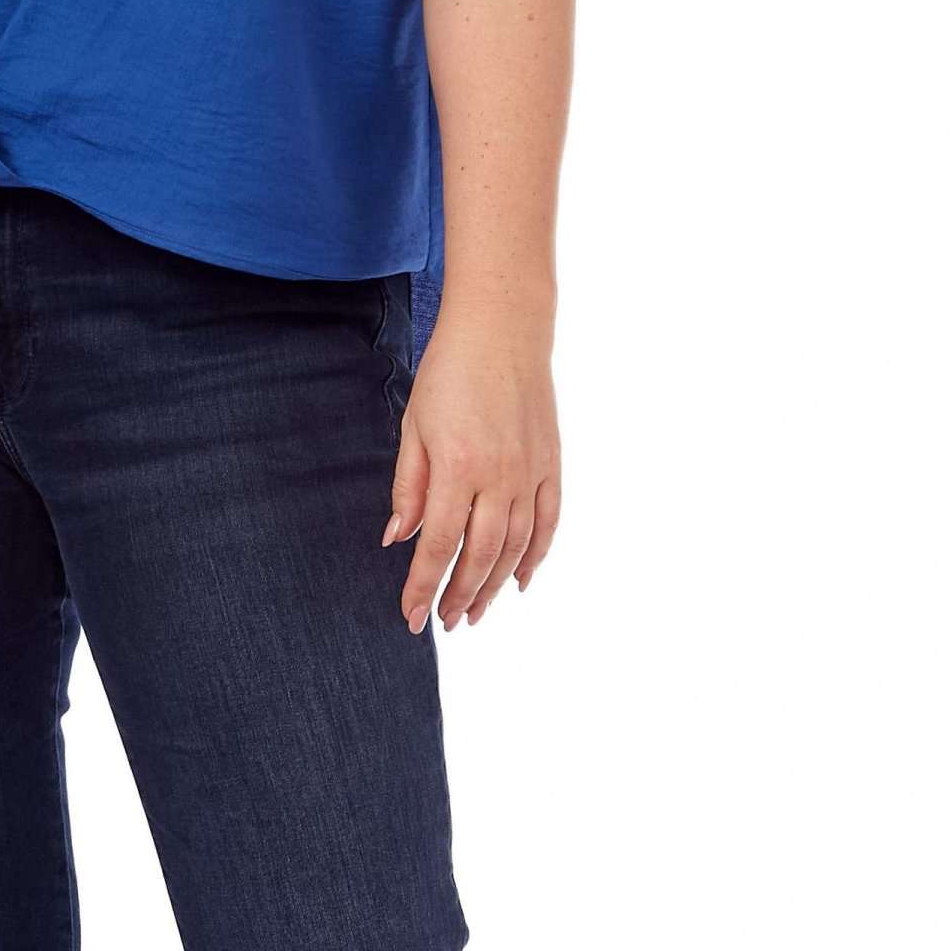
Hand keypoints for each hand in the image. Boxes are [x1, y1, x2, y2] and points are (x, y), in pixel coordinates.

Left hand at [382, 303, 560, 632]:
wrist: (502, 329)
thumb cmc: (449, 373)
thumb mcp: (414, 427)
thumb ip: (408, 487)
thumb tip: (398, 539)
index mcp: (457, 466)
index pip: (438, 544)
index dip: (424, 586)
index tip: (411, 616)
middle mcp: (499, 476)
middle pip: (481, 555)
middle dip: (459, 595)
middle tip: (445, 622)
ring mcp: (531, 471)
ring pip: (516, 546)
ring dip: (494, 586)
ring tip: (476, 611)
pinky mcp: (552, 463)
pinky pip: (548, 521)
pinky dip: (536, 556)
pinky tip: (520, 580)